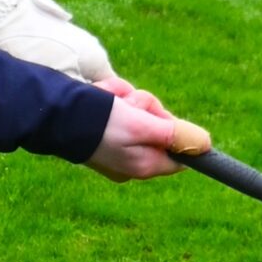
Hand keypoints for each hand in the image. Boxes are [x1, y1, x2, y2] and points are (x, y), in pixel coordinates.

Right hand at [88, 80, 205, 182]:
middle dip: (146, 107)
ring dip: (128, 98)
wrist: (54, 114)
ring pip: (141, 112)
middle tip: (129, 104)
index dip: (175, 131)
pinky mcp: (105, 131)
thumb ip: (174, 134)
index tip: (160, 118)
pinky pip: (122, 109)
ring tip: (108, 98)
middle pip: (160, 127)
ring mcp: (118, 146)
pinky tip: (100, 95)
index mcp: (144, 166)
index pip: (180, 154)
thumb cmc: (99, 122)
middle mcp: (133, 160)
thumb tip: (206, 144)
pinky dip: (114, 97)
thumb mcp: (142, 126)